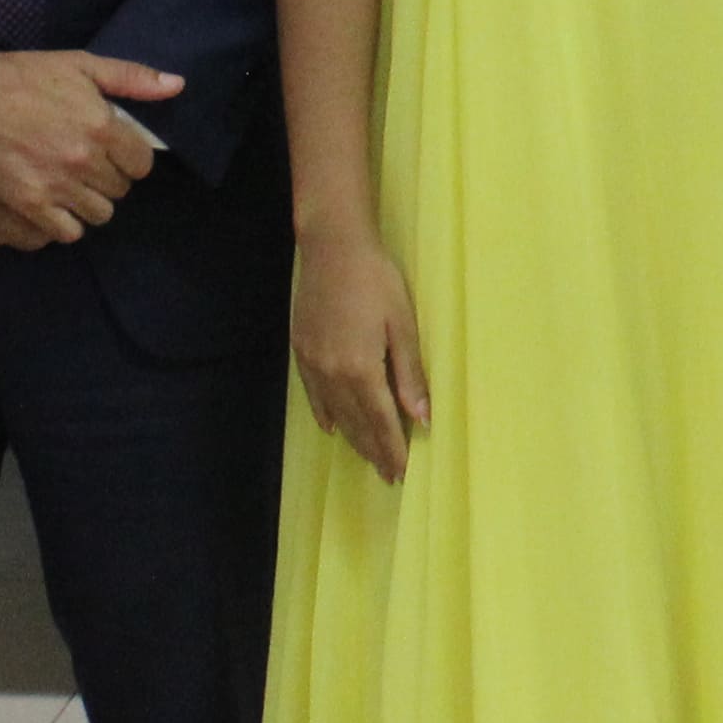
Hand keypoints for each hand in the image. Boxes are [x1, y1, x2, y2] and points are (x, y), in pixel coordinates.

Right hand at [0, 48, 185, 245]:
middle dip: (108, 177)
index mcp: (101, 125)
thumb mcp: (80, 65)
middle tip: (86, 164)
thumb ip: (131, 78)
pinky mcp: (28, 203)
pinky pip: (67, 232)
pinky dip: (66, 223)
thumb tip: (177, 86)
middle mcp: (83, 159)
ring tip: (72, 185)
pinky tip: (56, 204)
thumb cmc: (23, 77)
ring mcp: (56, 184)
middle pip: (120, 190)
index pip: (142, 164)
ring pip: (98, 214)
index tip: (113, 150)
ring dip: (89, 202)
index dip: (129, 158)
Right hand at [294, 224, 427, 478]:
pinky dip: (326, 415)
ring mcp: (313, 364)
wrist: (332, 247)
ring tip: (368, 458)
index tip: (402, 473)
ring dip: (353, 439)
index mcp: (361, 368)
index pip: (381, 421)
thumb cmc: (376, 279)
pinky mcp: (302, 351)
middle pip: (357, 423)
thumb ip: (409, 374)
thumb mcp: (402, 324)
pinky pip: (314, 395)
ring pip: (335, 413)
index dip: (393, 449)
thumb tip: (421, 418)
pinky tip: (334, 428)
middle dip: (374, 451)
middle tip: (388, 475)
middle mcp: (332, 373)